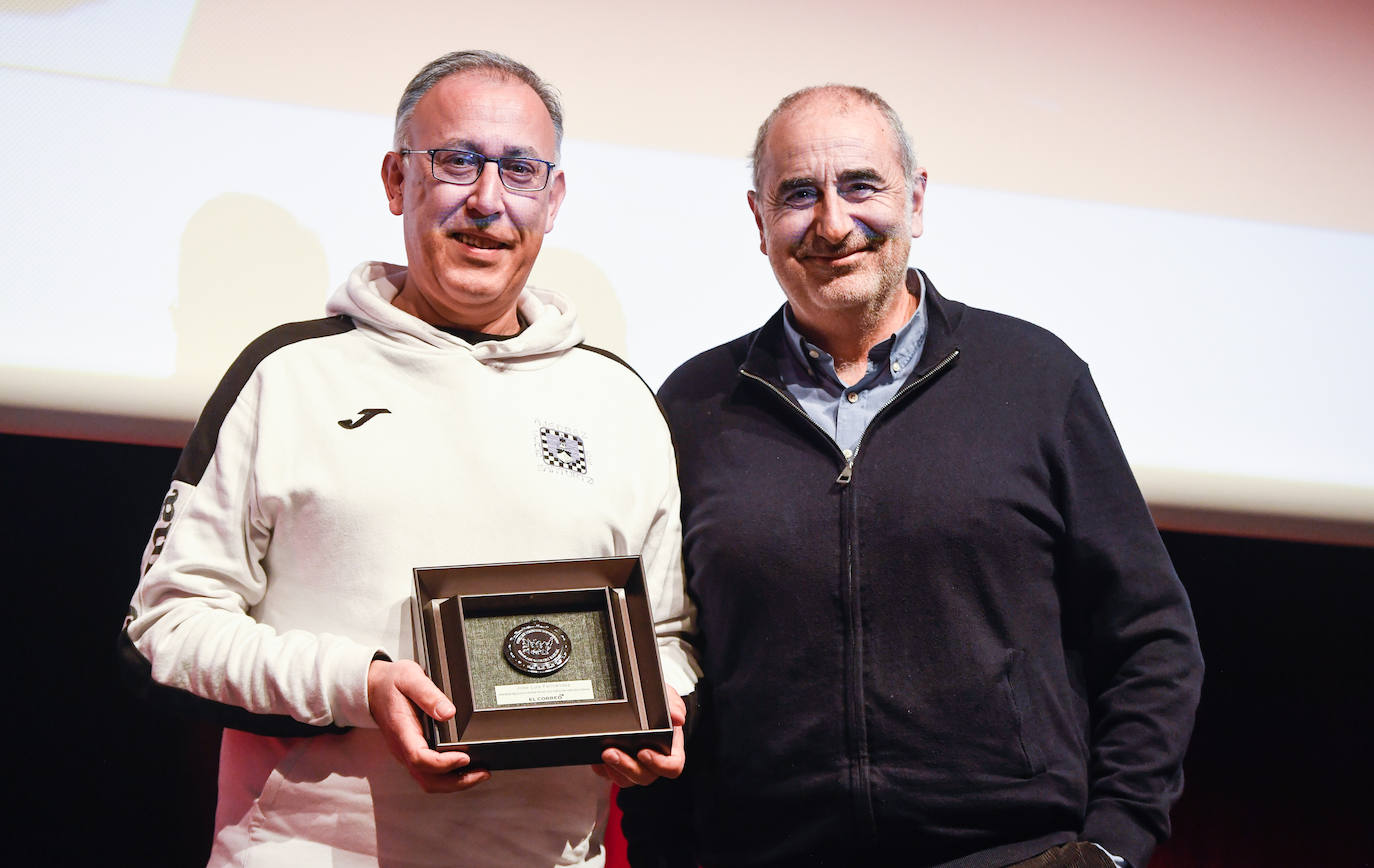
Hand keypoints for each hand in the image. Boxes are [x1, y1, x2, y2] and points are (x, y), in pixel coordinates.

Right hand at [367, 659, 489, 792]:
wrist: (373, 687)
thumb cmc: (390, 682)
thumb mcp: (409, 678)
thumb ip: (428, 694)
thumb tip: (448, 712)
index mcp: (402, 732)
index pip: (420, 759)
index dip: (444, 763)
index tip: (465, 757)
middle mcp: (403, 749)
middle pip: (428, 780)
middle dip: (457, 782)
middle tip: (483, 772)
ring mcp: (407, 753)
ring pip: (429, 781)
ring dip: (455, 783)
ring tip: (480, 773)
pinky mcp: (413, 752)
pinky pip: (429, 774)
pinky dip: (449, 776)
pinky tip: (465, 768)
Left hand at [594, 685, 685, 787]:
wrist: (641, 700)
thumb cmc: (658, 704)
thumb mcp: (668, 696)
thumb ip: (674, 705)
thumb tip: (678, 718)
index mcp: (670, 749)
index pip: (672, 767)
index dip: (660, 765)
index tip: (644, 753)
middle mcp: (653, 761)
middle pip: (645, 776)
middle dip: (627, 767)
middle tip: (612, 752)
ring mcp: (635, 765)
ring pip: (626, 779)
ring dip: (614, 769)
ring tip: (603, 753)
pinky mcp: (617, 766)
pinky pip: (609, 775)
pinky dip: (601, 768)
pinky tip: (595, 756)